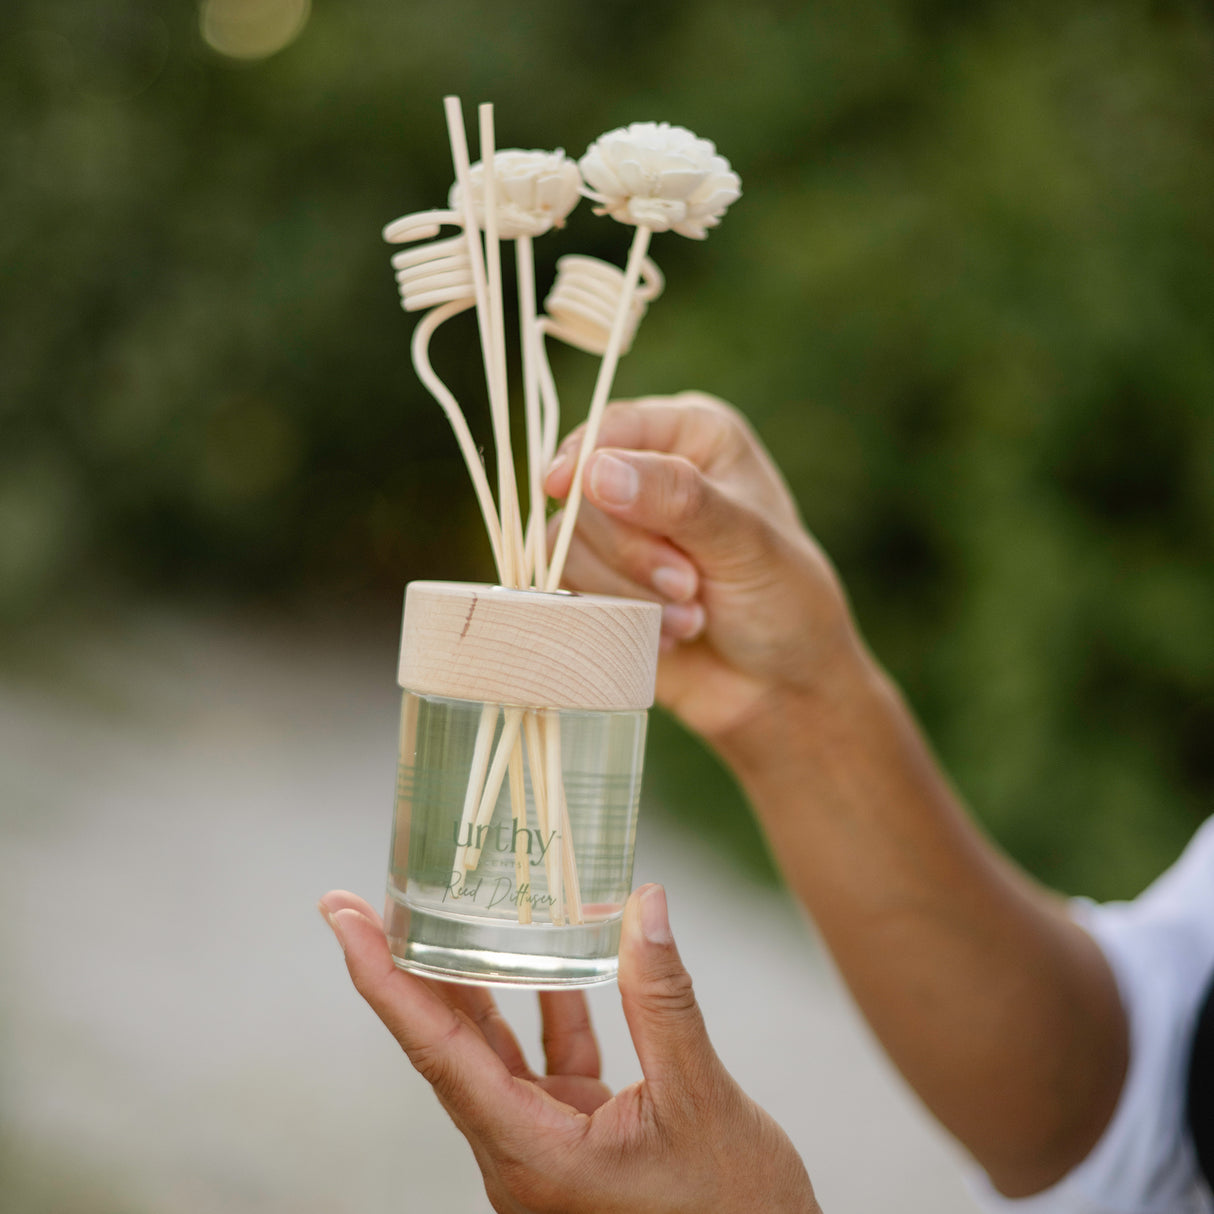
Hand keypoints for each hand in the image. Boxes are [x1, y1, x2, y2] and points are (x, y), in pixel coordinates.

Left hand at [319, 885, 819, 1213]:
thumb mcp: (702, 1102)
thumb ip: (664, 1002)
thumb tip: (646, 906)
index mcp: (530, 1153)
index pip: (436, 1050)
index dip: (383, 980)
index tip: (343, 919)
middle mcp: (521, 1150)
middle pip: (445, 1044)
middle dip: (401, 970)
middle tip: (360, 903)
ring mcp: (547, 1144)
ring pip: (491, 1050)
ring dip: (470, 983)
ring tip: (441, 917)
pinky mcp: (579, 1136)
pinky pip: (546, 1062)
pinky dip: (549, 1009)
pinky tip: (553, 960)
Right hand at [543, 392, 865, 746]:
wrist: (782, 686)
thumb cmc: (785, 601)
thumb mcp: (746, 543)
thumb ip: (678, 501)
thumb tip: (595, 472)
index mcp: (693, 436)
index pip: (615, 427)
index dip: (582, 456)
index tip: (563, 488)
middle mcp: (648, 474)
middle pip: (583, 494)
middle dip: (632, 552)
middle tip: (689, 587)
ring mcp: (618, 534)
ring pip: (566, 547)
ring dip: (626, 593)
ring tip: (690, 619)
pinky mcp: (598, 587)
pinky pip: (565, 591)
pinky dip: (612, 619)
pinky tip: (665, 636)